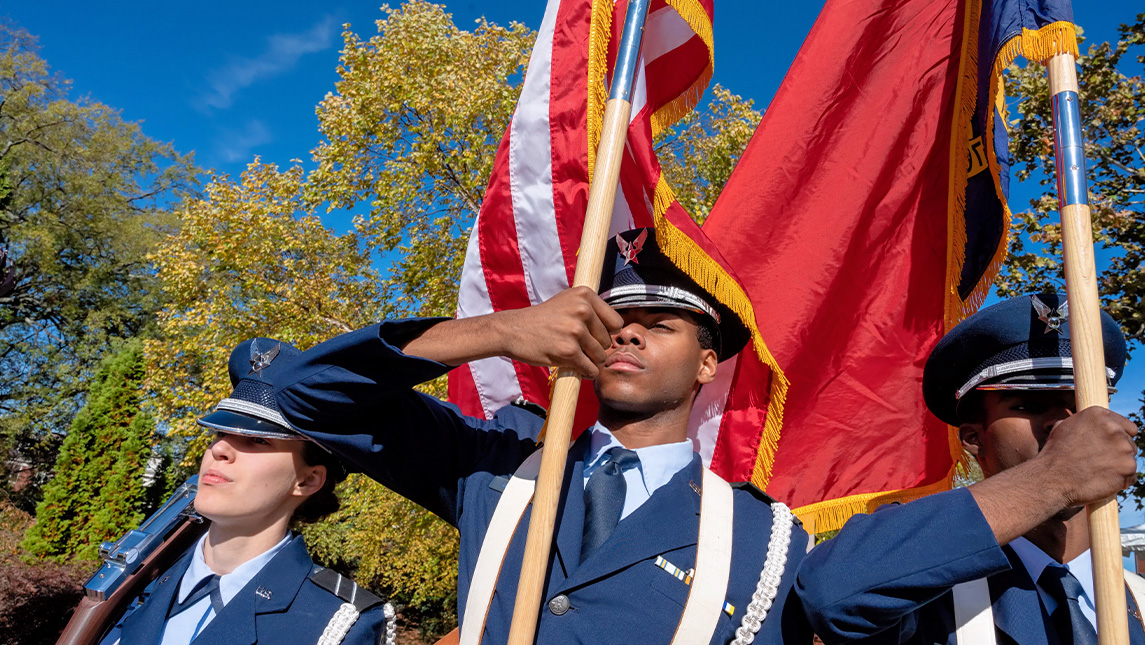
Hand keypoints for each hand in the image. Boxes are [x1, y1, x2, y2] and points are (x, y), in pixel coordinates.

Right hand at [495, 287, 623, 377]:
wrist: (513, 330)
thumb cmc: (542, 319)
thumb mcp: (568, 302)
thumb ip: (592, 309)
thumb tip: (619, 327)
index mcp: (585, 295)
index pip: (616, 322)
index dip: (606, 333)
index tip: (591, 335)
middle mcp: (583, 310)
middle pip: (608, 341)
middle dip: (595, 348)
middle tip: (575, 346)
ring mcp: (576, 331)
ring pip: (600, 357)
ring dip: (589, 361)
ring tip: (572, 355)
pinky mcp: (569, 351)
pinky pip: (590, 369)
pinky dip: (584, 372)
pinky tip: (572, 366)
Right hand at [1038, 406, 1138, 506]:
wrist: (1051, 478)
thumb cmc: (1054, 455)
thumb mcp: (1063, 427)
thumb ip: (1084, 423)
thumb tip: (1092, 426)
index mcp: (1098, 415)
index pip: (1127, 426)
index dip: (1119, 437)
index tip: (1109, 446)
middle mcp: (1114, 428)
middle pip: (1130, 443)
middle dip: (1118, 452)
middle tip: (1099, 461)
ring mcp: (1123, 448)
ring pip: (1130, 459)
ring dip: (1119, 466)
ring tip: (1098, 472)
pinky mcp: (1128, 467)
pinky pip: (1131, 476)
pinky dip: (1121, 480)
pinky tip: (1103, 481)